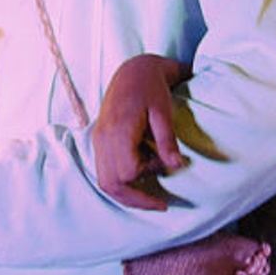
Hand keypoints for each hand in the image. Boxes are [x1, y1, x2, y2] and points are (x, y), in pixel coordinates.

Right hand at [92, 54, 189, 210]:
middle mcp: (103, 138)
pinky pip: (104, 169)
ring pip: (104, 180)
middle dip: (134, 199)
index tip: (166, 173)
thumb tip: (177, 166)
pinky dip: (119, 181)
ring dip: (125, 193)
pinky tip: (139, 179)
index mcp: (118, 131)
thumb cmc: (151, 87)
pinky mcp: (100, 138)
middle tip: (160, 205)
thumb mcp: (163, 111)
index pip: (126, 172)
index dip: (147, 178)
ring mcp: (99, 138)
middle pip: (110, 183)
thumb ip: (167, 140)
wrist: (134, 69)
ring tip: (149, 198)